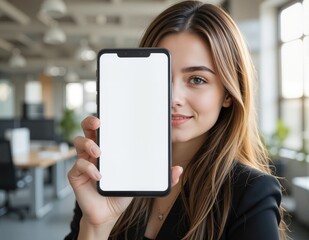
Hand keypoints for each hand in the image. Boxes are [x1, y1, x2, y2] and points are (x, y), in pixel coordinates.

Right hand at [67, 116, 182, 226]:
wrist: (108, 213)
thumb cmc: (122, 192)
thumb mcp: (142, 181)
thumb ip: (160, 177)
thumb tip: (179, 170)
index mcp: (109, 148)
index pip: (105, 127)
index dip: (104, 117)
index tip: (110, 112)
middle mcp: (94, 151)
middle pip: (87, 128)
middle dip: (90, 121)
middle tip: (98, 123)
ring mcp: (84, 162)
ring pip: (78, 142)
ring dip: (88, 144)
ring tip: (99, 153)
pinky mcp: (77, 175)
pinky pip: (78, 165)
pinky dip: (88, 168)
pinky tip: (99, 176)